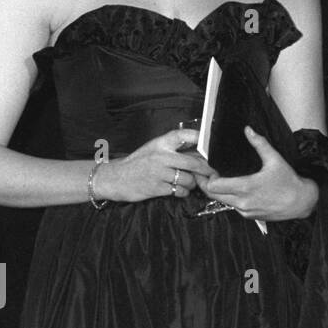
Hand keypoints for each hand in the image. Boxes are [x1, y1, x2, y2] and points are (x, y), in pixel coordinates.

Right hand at [94, 127, 216, 201]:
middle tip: (212, 173)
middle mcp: (161, 157)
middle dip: (206, 169)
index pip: (183, 135)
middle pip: (193, 162)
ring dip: (192, 183)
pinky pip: (179, 190)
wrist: (115, 178)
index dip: (199, 137)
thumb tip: (200, 150)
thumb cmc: (138, 163)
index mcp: (160, 144)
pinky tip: (179, 189)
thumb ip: (174, 148)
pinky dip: (183, 191)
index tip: (211, 142)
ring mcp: (159, 173)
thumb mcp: (154, 148)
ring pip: (188, 179)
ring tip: (188, 182)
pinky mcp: (156, 188)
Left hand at [195, 126, 318, 220]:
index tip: (209, 169)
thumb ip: (260, 144)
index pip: (213, 186)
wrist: (302, 202)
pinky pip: (233, 207)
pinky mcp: (250, 216)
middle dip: (206, 184)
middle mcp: (242, 201)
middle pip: (212, 195)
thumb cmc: (289, 182)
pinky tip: (236, 190)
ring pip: (222, 202)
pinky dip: (230, 198)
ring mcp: (245, 210)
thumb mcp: (275, 160)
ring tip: (221, 181)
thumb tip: (248, 130)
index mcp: (246, 187)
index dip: (207, 177)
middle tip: (207, 174)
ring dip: (218, 192)